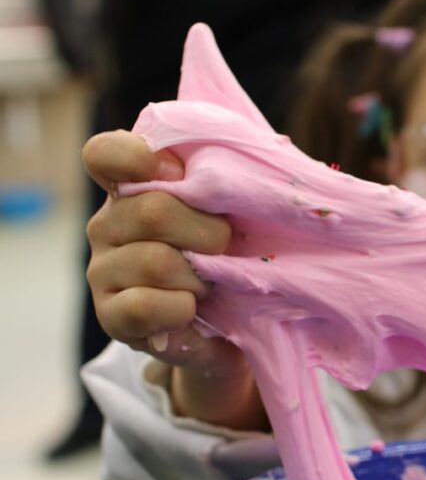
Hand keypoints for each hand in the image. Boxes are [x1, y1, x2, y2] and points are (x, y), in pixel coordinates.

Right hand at [83, 130, 266, 429]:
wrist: (230, 327)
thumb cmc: (232, 256)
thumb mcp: (235, 212)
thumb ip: (233, 177)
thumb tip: (267, 151)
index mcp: (133, 189)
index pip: (105, 154)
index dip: (134, 156)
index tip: (178, 173)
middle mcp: (108, 224)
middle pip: (153, 211)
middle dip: (209, 234)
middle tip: (224, 251)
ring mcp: (103, 270)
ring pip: (155, 262)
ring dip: (200, 278)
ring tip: (210, 287)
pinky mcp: (110, 316)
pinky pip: (142, 306)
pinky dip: (179, 309)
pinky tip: (192, 311)